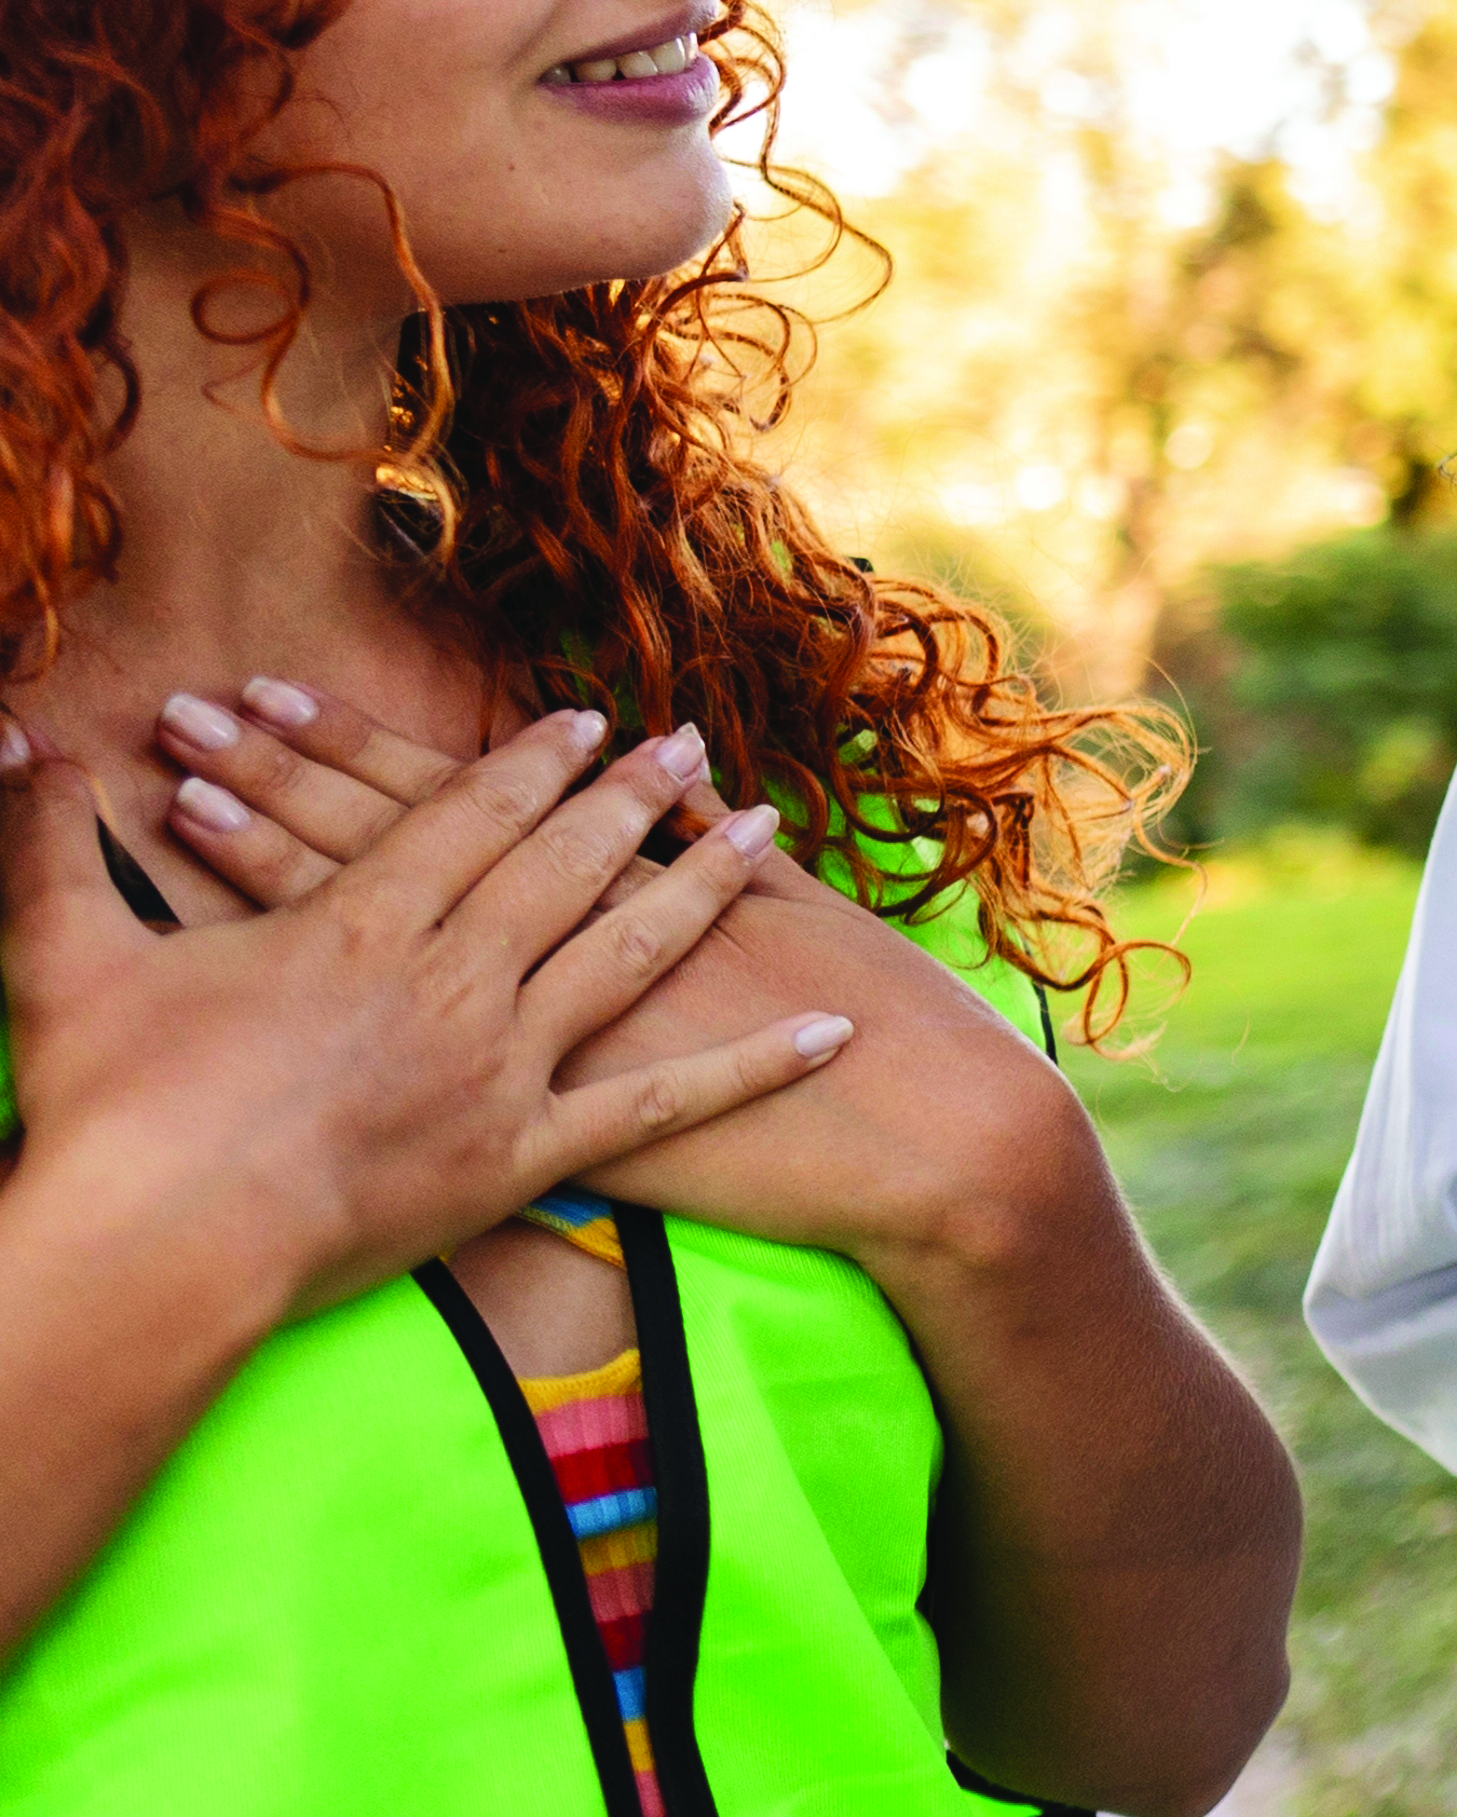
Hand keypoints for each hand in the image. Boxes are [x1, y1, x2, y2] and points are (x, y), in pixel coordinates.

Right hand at [2, 706, 841, 1325]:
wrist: (158, 1250)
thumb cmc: (108, 1112)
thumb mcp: (61, 958)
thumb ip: (38, 842)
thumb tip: (3, 735)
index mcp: (360, 924)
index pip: (468, 816)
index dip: (532, 762)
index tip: (586, 720)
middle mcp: (452, 980)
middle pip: (563, 863)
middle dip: (628, 794)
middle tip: (687, 738)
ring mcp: (501, 1068)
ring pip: (626, 952)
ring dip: (700, 883)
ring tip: (760, 827)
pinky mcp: (525, 1158)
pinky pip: (664, 1106)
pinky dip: (755, 1069)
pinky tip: (829, 1034)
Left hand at [142, 677, 1097, 1287]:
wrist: (917, 1125)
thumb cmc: (874, 1017)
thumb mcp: (787, 907)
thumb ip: (710, 848)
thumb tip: (662, 775)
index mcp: (616, 877)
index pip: (454, 796)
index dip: (354, 745)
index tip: (267, 691)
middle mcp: (560, 939)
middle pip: (395, 842)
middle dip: (284, 776)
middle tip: (184, 712)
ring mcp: (541, 1031)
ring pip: (391, 928)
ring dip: (281, 861)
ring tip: (178, 802)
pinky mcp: (542, 1120)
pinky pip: (400, 1048)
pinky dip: (342, 1016)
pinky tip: (263, 983)